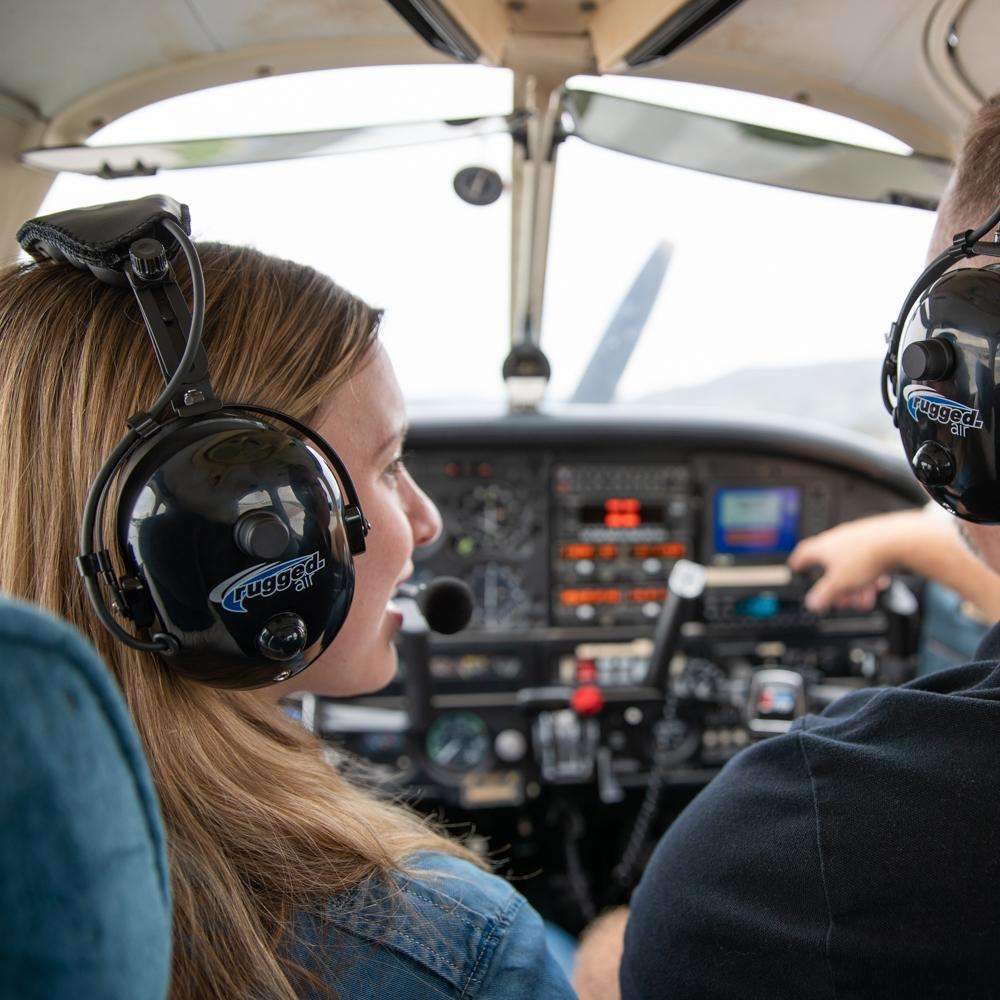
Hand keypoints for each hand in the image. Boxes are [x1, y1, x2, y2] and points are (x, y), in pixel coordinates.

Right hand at [787, 511, 926, 612]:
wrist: (898, 540)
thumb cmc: (866, 557)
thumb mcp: (839, 584)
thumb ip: (824, 595)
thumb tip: (812, 603)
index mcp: (822, 547)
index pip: (803, 554)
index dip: (798, 563)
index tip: (796, 568)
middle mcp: (837, 539)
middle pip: (830, 565)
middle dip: (835, 586)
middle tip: (839, 599)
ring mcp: (856, 538)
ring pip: (851, 566)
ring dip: (855, 585)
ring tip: (863, 600)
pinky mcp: (875, 539)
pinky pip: (867, 561)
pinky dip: (869, 575)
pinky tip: (877, 585)